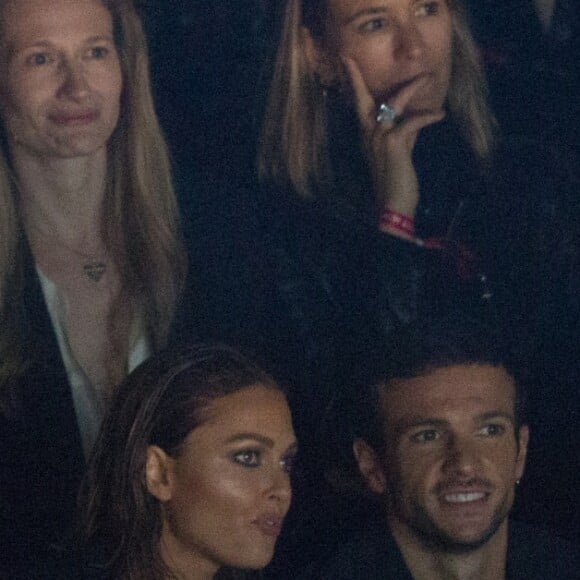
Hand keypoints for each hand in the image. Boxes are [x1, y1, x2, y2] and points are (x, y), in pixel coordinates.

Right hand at [343, 58, 444, 220]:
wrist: (393, 204)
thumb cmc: (396, 182)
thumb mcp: (400, 153)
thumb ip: (404, 135)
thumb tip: (413, 119)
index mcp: (367, 138)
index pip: (360, 109)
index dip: (355, 87)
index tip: (348, 66)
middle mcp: (368, 135)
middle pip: (361, 100)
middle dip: (356, 79)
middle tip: (351, 59)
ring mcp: (378, 137)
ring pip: (393, 103)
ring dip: (411, 88)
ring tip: (427, 78)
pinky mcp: (393, 142)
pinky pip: (412, 120)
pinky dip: (428, 116)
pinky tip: (439, 114)